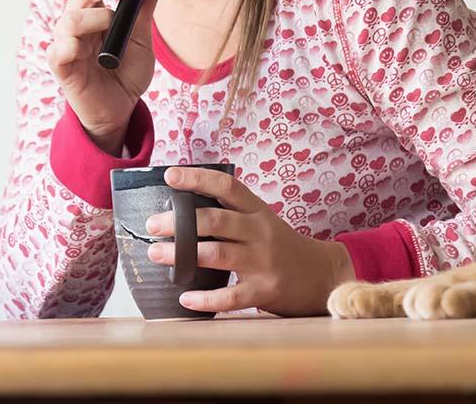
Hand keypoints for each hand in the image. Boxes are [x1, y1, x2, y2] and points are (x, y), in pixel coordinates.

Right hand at [46, 0, 161, 155]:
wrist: (119, 111)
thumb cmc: (124, 74)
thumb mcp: (142, 39)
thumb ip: (144, 11)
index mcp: (94, 11)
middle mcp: (77, 22)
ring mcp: (68, 44)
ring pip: (70, 17)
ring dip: (97, 14)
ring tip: (114, 24)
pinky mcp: (63, 68)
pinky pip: (58, 51)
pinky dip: (68, 44)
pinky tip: (81, 45)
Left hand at [144, 166, 355, 315]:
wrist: (323, 275)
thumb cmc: (280, 245)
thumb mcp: (261, 220)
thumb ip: (230, 213)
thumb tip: (179, 209)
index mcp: (257, 210)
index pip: (227, 186)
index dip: (197, 178)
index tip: (170, 176)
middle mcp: (260, 232)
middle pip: (215, 220)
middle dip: (178, 222)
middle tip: (152, 225)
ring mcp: (263, 262)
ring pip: (217, 254)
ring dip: (181, 255)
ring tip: (156, 254)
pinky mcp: (265, 291)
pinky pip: (231, 296)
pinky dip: (206, 298)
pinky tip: (185, 298)